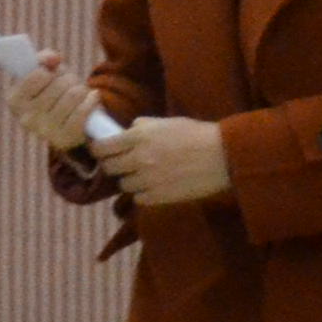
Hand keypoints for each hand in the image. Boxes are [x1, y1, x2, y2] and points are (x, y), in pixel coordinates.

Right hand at [0, 52, 99, 158]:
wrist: (67, 128)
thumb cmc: (54, 94)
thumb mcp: (46, 74)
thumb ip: (45, 59)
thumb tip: (54, 58)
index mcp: (14, 101)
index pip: (38, 75)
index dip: (50, 70)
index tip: (52, 73)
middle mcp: (26, 118)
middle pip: (59, 84)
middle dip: (69, 78)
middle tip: (70, 83)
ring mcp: (45, 131)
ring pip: (74, 95)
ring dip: (82, 88)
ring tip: (80, 92)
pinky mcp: (65, 138)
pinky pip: (84, 110)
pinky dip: (92, 100)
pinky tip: (92, 98)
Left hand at [95, 114, 233, 209]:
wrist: (223, 156)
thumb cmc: (196, 135)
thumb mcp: (165, 123)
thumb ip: (141, 127)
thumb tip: (124, 132)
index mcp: (138, 137)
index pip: (102, 147)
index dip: (98, 149)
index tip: (99, 150)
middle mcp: (139, 158)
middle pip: (109, 167)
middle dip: (111, 165)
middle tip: (119, 164)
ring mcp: (149, 179)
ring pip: (123, 185)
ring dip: (128, 180)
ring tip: (140, 175)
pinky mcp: (160, 196)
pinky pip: (139, 199)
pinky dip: (142, 194)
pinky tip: (152, 187)